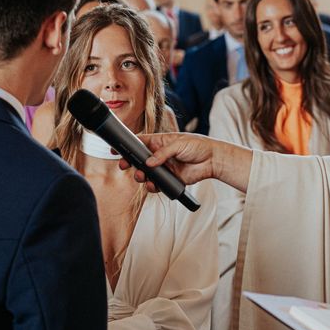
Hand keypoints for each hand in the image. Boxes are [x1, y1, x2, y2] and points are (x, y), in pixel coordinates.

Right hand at [119, 132, 252, 192]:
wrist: (212, 159)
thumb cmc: (197, 145)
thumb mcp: (179, 144)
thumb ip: (163, 153)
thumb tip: (149, 163)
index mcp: (159, 142)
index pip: (139, 143)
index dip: (127, 146)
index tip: (116, 150)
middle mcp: (159, 155)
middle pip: (139, 160)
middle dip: (131, 164)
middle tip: (125, 166)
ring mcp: (163, 168)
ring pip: (146, 174)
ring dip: (141, 177)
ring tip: (142, 177)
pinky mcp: (170, 180)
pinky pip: (157, 185)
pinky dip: (153, 187)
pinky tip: (153, 186)